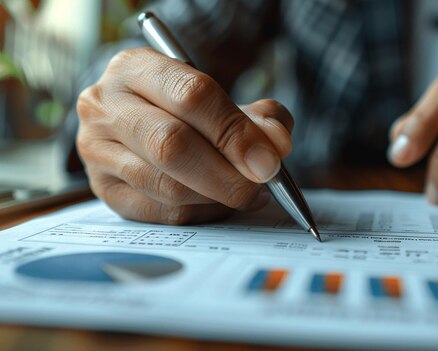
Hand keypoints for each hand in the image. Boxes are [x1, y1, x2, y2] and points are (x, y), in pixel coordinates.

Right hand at [77, 48, 293, 223]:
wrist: (138, 123)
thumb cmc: (185, 110)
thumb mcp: (223, 99)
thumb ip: (258, 118)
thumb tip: (277, 145)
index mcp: (135, 67)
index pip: (191, 96)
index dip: (235, 132)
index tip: (268, 160)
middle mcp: (104, 105)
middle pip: (171, 145)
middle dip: (227, 173)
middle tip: (262, 185)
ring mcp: (96, 151)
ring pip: (166, 185)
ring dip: (217, 197)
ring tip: (246, 193)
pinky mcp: (104, 191)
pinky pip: (160, 213)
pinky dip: (200, 213)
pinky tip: (218, 203)